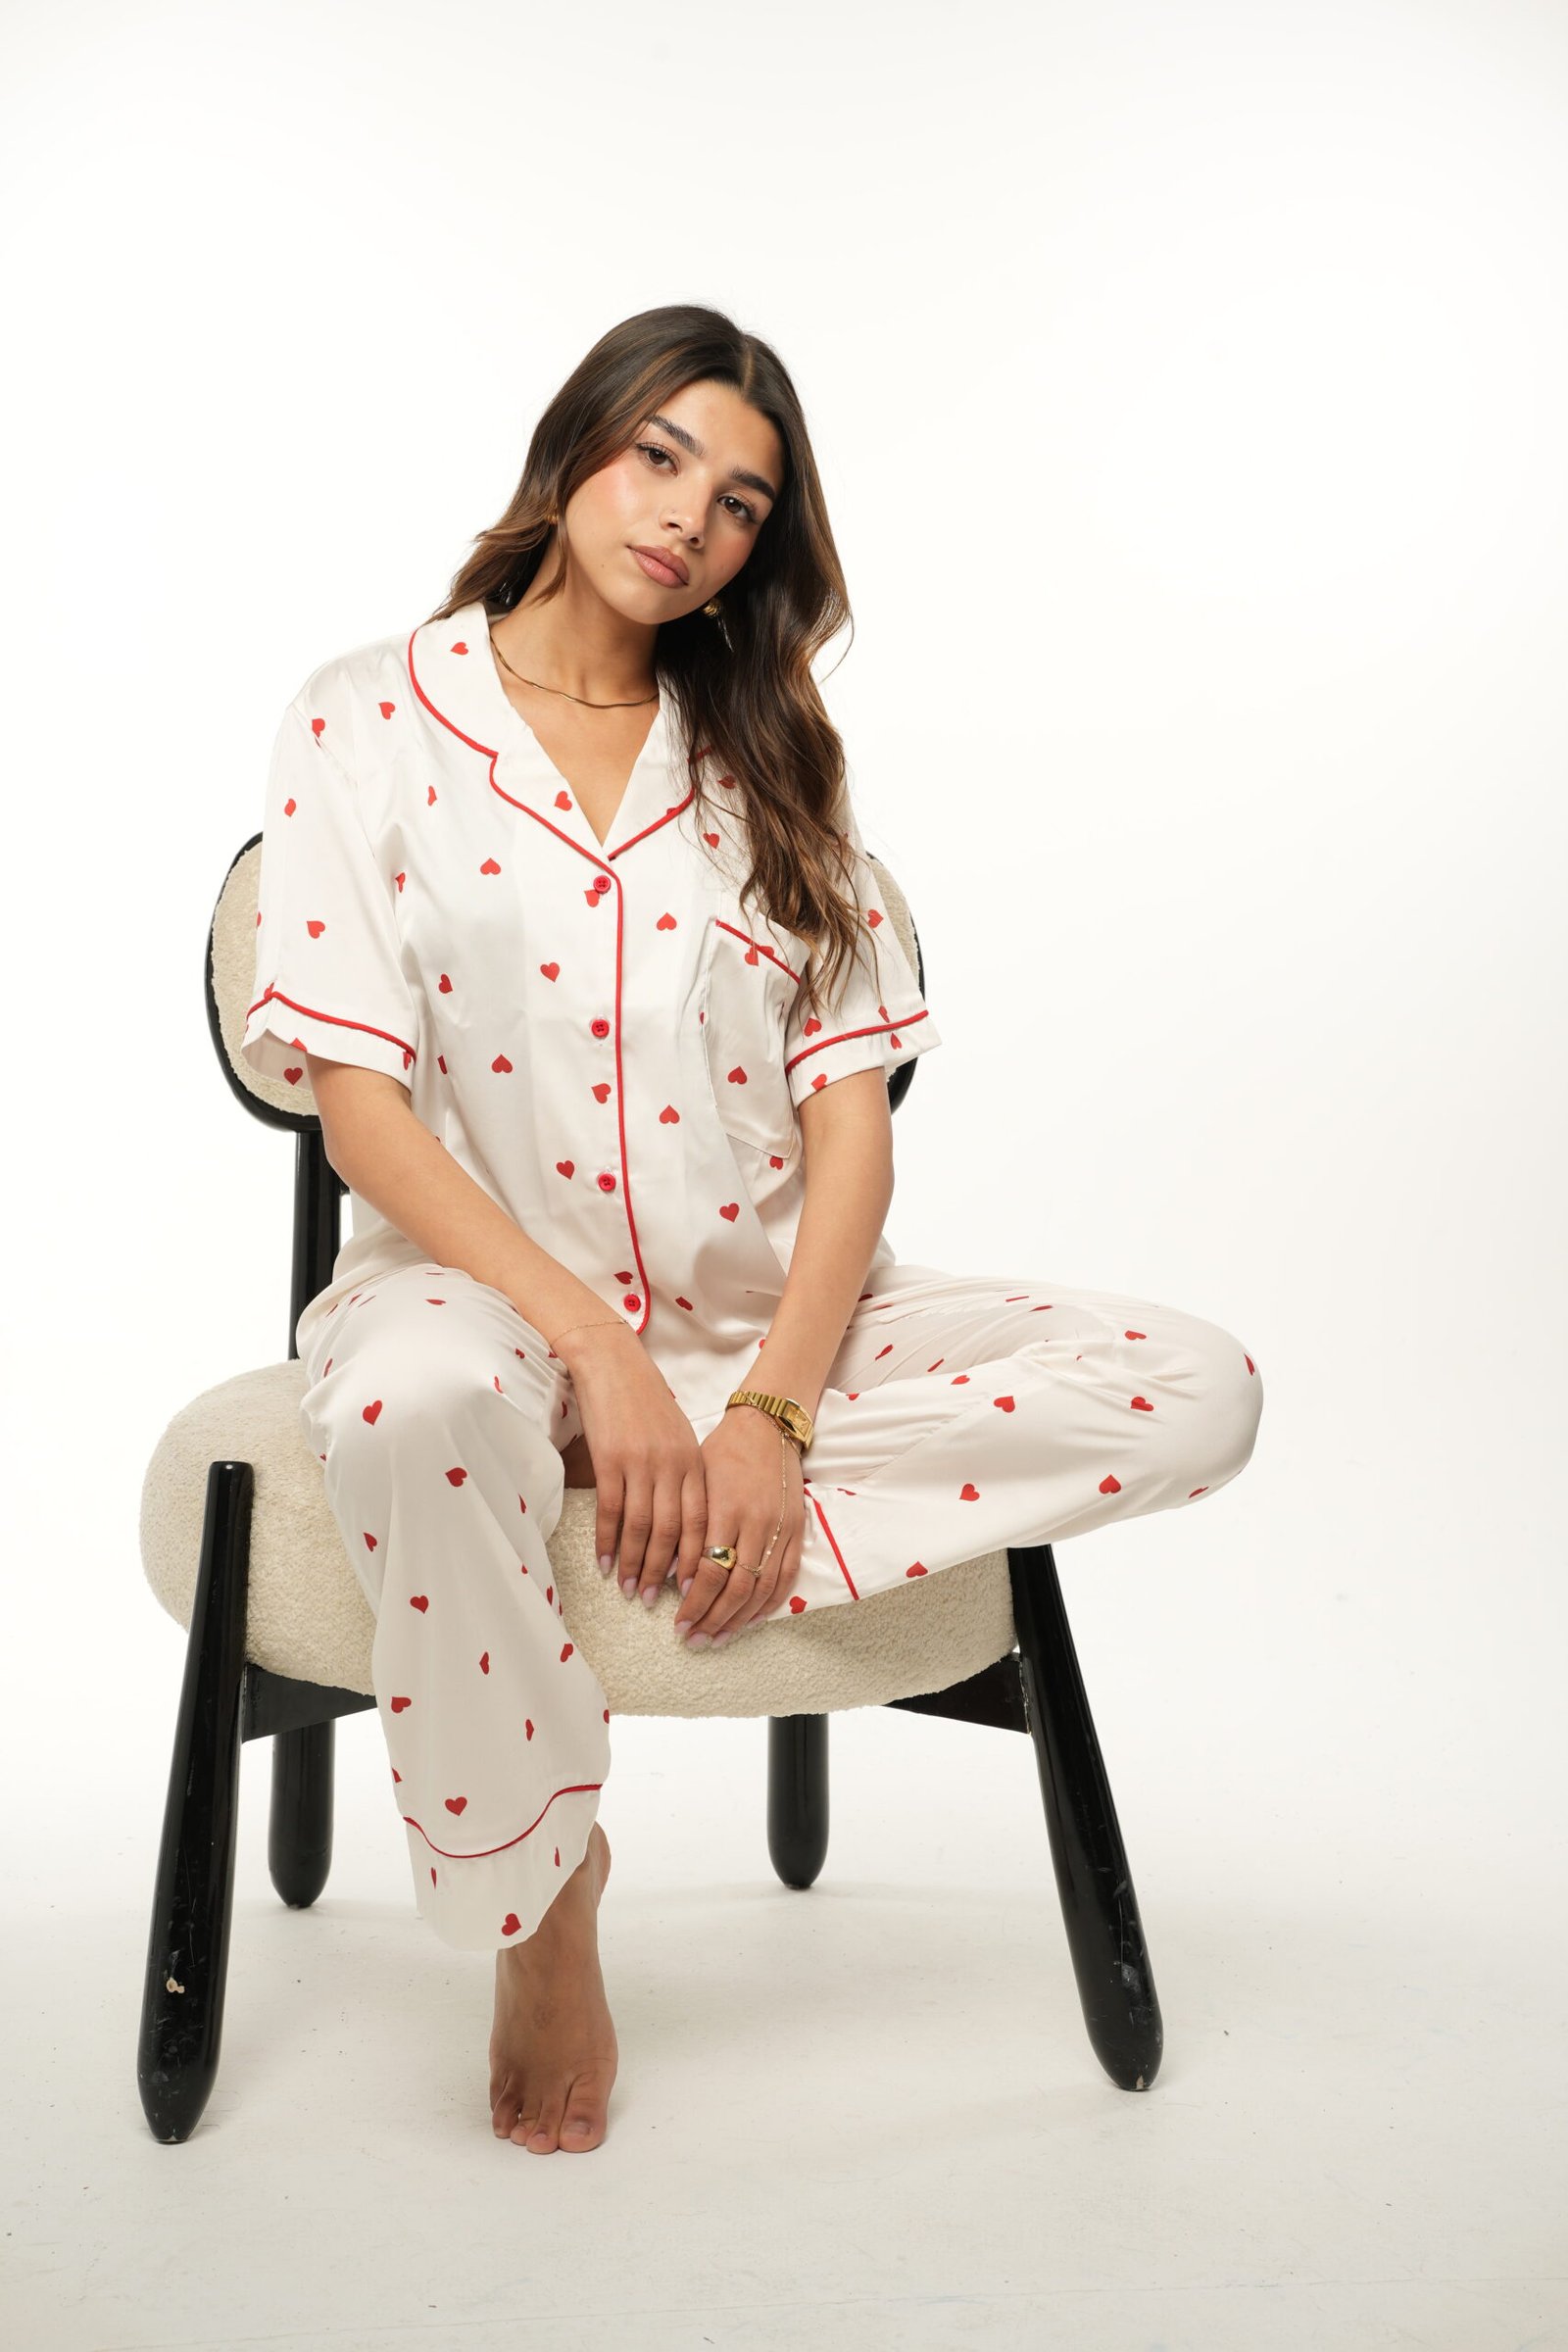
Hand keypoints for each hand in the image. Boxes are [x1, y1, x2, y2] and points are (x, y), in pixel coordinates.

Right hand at [557, 1326, 708, 1600]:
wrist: (614, 1364)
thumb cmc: (645, 1403)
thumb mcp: (677, 1438)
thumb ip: (683, 1476)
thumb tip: (682, 1523)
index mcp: (693, 1462)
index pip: (702, 1522)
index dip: (698, 1560)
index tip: (693, 1590)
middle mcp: (672, 1466)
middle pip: (673, 1532)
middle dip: (665, 1572)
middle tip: (657, 1603)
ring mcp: (641, 1464)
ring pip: (643, 1527)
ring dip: (635, 1564)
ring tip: (630, 1590)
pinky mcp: (610, 1460)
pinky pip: (611, 1511)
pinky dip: (608, 1541)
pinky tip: (604, 1563)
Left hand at [673, 1407, 804, 1644]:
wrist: (767, 1427)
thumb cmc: (723, 1451)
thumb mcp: (697, 1481)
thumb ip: (687, 1525)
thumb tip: (670, 1571)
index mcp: (725, 1510)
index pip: (709, 1570)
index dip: (693, 1601)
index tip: (676, 1621)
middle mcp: (755, 1523)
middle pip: (735, 1587)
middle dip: (711, 1618)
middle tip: (691, 1638)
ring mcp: (780, 1529)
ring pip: (761, 1588)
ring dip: (737, 1618)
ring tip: (716, 1637)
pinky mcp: (797, 1531)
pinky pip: (786, 1576)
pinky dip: (769, 1603)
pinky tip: (751, 1620)